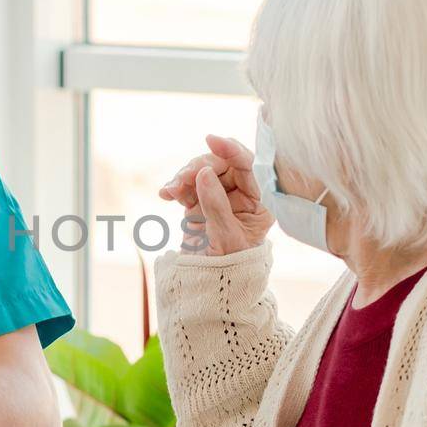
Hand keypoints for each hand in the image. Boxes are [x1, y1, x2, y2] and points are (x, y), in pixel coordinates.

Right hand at [157, 134, 273, 255]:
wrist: (210, 286)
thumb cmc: (228, 266)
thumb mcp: (225, 236)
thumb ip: (216, 204)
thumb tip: (204, 172)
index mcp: (260, 201)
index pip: (249, 166)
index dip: (231, 150)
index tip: (211, 140)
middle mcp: (242, 194)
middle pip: (222, 164)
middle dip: (199, 166)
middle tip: (182, 179)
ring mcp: (220, 196)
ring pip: (202, 171)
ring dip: (183, 176)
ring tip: (171, 190)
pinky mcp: (200, 201)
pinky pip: (187, 185)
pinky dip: (175, 186)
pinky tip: (166, 194)